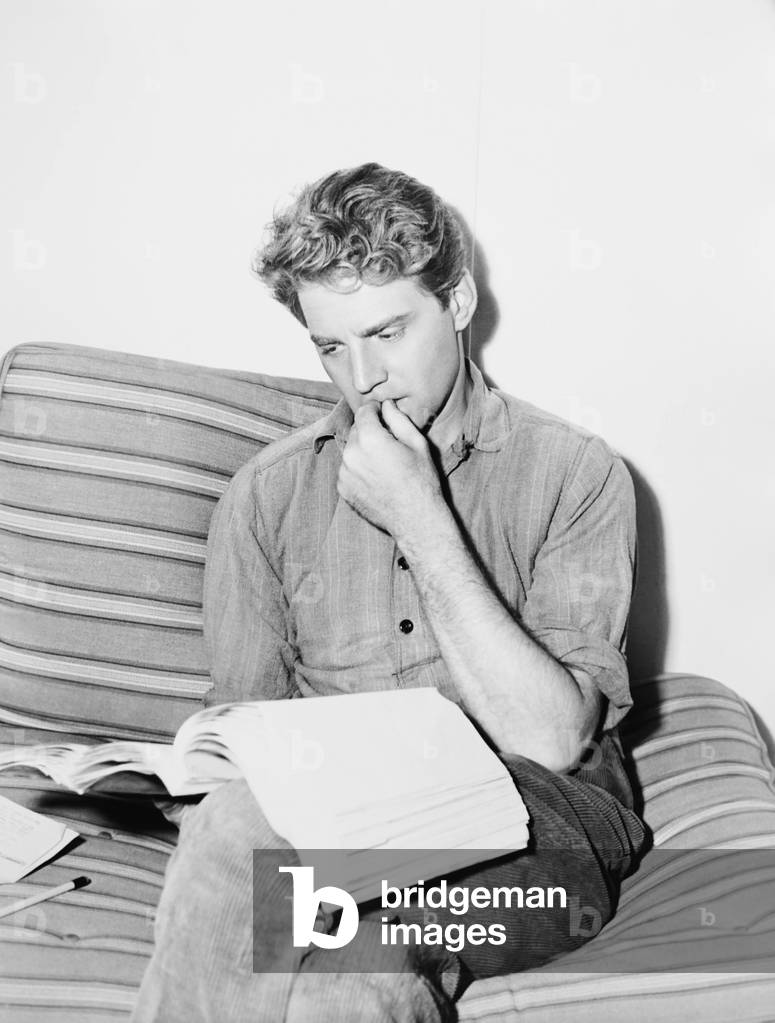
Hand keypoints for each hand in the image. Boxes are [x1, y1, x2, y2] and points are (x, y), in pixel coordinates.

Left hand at [337, 399, 443, 538]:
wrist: (415, 519)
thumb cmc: (421, 480)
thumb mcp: (417, 443)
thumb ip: (398, 419)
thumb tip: (386, 404)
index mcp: (369, 439)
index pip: (364, 411)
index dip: (375, 409)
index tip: (383, 413)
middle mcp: (351, 454)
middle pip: (357, 430)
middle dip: (370, 431)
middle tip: (390, 443)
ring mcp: (344, 473)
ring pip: (352, 450)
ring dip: (364, 450)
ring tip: (385, 464)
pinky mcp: (343, 488)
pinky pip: (348, 468)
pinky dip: (359, 468)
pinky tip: (377, 478)